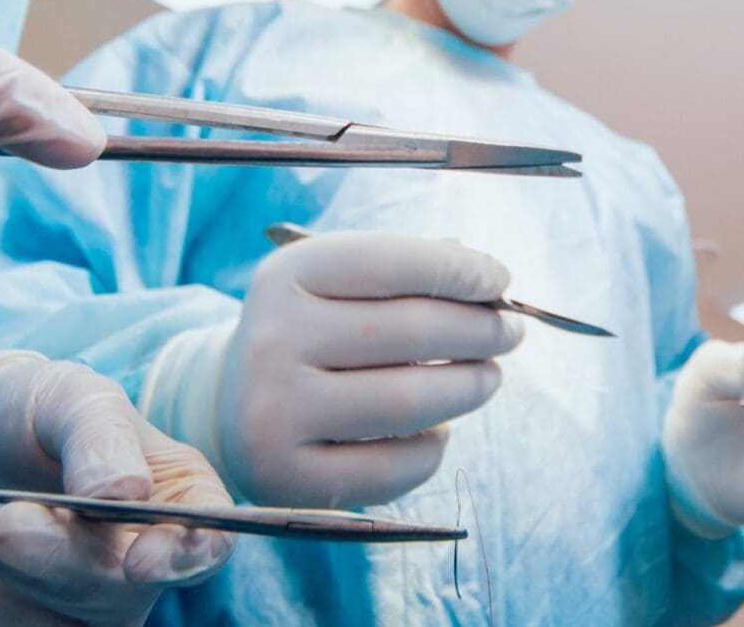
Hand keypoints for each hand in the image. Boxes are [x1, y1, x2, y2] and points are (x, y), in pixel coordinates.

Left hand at [0, 356, 232, 626]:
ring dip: (23, 593)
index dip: (183, 558)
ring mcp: (86, 605)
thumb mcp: (66, 397)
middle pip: (127, 594)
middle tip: (3, 524)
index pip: (208, 541)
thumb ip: (100, 435)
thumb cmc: (26, 414)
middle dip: (63, 564)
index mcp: (175, 498)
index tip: (137, 563)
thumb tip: (126, 493)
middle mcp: (139, 561)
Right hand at [216, 231, 523, 507]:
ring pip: (410, 402)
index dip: (461, 271)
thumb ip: (407, 272)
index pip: (393, 264)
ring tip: (488, 378)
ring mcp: (274, 413)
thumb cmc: (311, 333)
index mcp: (285, 277)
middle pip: (410, 332)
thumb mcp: (337, 285)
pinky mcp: (288, 478)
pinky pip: (395, 465)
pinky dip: (433, 447)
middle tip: (510, 334)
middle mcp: (271, 341)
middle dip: (480, 330)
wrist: (233, 406)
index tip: (501, 281)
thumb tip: (487, 279)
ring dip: (469, 387)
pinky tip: (437, 430)